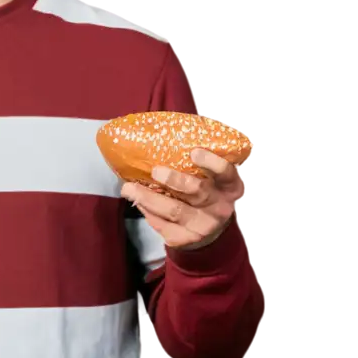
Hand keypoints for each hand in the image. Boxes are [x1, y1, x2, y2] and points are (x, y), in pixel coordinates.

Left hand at [119, 148, 242, 250]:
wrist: (208, 232)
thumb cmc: (206, 192)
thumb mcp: (213, 174)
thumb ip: (209, 150)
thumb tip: (210, 119)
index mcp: (229, 187)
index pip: (226, 173)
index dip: (212, 163)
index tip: (194, 152)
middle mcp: (220, 207)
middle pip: (197, 192)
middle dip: (175, 180)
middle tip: (155, 170)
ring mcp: (204, 226)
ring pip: (175, 211)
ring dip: (149, 198)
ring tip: (129, 188)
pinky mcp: (186, 239)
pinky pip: (163, 225)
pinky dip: (147, 212)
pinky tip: (136, 202)